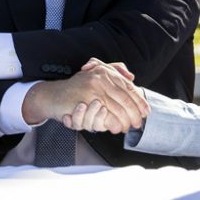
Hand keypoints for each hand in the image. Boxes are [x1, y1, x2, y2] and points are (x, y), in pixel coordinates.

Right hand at [27, 58, 147, 133]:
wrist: (53, 95)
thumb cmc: (76, 88)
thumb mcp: (96, 76)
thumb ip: (114, 72)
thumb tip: (132, 77)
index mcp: (105, 71)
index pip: (128, 87)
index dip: (139, 101)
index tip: (146, 112)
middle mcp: (100, 77)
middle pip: (124, 98)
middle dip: (133, 113)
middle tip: (137, 124)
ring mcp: (92, 88)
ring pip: (116, 108)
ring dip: (123, 120)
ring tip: (126, 127)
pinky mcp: (84, 100)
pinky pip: (102, 115)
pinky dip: (110, 123)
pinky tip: (114, 127)